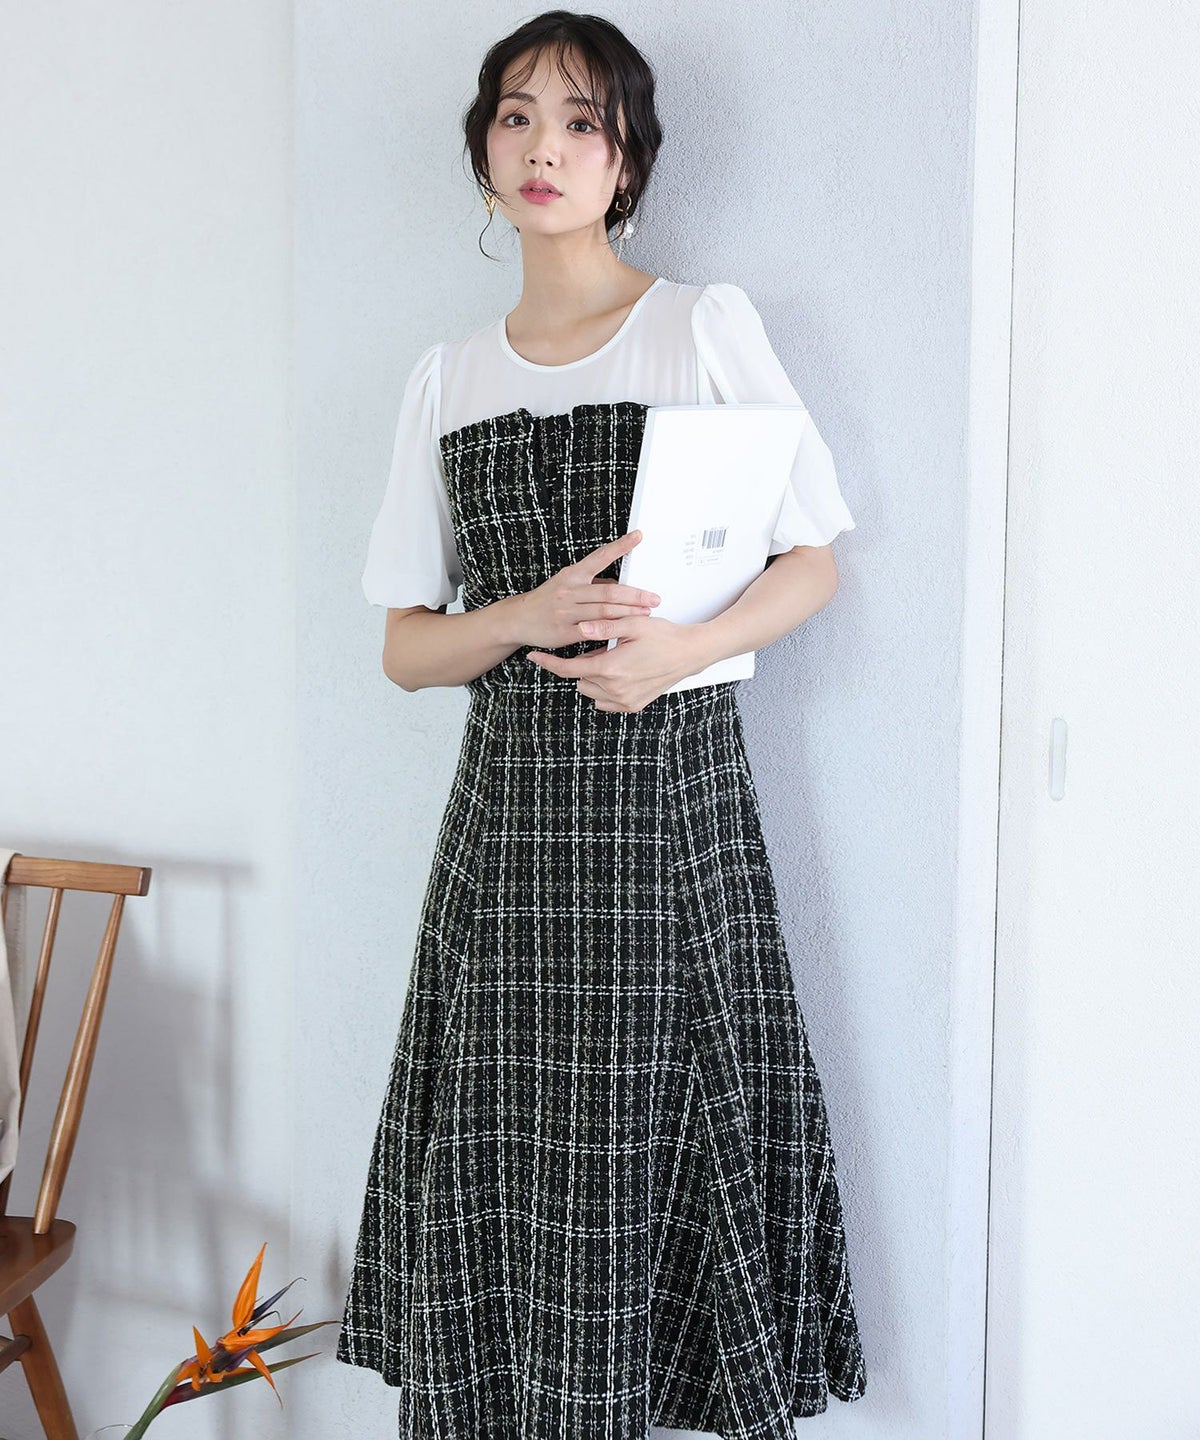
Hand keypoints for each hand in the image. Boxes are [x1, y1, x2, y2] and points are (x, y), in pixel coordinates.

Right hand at [508, 529, 661, 650]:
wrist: (518, 618)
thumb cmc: (547, 600)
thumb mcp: (567, 584)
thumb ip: (593, 585)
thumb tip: (619, 586)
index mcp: (572, 575)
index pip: (600, 556)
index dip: (620, 546)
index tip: (638, 536)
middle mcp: (569, 590)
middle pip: (609, 591)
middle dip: (635, 595)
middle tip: (654, 598)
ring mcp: (567, 611)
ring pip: (604, 611)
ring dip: (628, 613)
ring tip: (646, 613)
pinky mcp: (564, 631)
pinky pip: (592, 632)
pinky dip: (609, 632)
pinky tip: (624, 631)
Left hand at [527, 614, 705, 712]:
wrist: (689, 654)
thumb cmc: (663, 636)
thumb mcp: (633, 624)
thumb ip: (604, 626)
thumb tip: (580, 627)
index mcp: (611, 668)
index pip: (569, 668)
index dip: (548, 662)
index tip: (534, 656)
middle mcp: (615, 689)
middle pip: (579, 679)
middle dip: (583, 664)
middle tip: (603, 649)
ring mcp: (624, 700)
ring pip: (591, 691)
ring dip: (594, 677)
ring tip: (615, 659)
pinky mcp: (632, 706)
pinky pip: (605, 701)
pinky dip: (605, 689)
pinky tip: (620, 674)